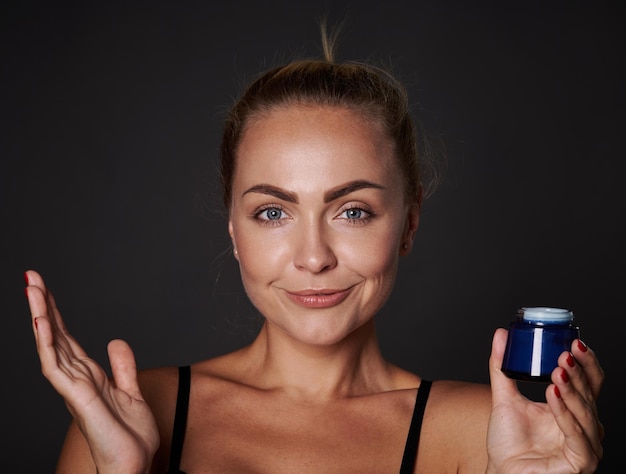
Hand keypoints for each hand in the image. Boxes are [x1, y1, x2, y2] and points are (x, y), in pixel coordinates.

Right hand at [25, 270, 158, 473]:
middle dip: (43, 306)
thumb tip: (114, 341)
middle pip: (56, 335)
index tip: (45, 289)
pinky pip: (57, 367)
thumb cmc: (129, 437)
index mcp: (89, 376)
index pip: (68, 338)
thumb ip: (122, 367)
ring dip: (40, 316)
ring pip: (51, 345)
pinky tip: (41, 322)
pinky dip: (48, 343)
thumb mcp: (131, 392)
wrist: (132, 466)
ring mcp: (74, 388)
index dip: (56, 313)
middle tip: (30, 276)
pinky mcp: (77, 398)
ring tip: (30, 288)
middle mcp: (77, 379)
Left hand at [486, 328, 603, 472]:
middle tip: (563, 353)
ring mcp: (585, 445)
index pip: (589, 381)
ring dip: (572, 391)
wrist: (500, 471)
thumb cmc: (508, 441)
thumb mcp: (504, 397)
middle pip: (589, 394)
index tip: (574, 341)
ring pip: (585, 413)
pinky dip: (565, 414)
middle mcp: (584, 426)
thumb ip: (501, 367)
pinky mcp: (580, 462)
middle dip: (577, 372)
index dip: (585, 361)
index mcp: (573, 409)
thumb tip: (501, 335)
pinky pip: (576, 436)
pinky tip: (553, 396)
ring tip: (557, 372)